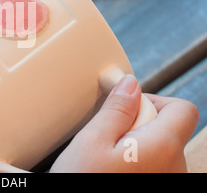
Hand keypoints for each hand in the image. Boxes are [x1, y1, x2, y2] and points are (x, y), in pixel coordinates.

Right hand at [50, 75, 198, 172]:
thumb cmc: (83, 182)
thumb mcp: (92, 141)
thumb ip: (117, 109)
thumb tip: (131, 84)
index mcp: (163, 148)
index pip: (183, 109)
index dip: (154, 100)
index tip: (127, 106)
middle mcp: (176, 167)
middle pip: (168, 128)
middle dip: (138, 124)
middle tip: (108, 137)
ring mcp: (169, 181)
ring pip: (160, 149)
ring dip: (136, 145)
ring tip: (108, 158)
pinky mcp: (159, 187)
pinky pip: (155, 166)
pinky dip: (137, 162)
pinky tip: (113, 170)